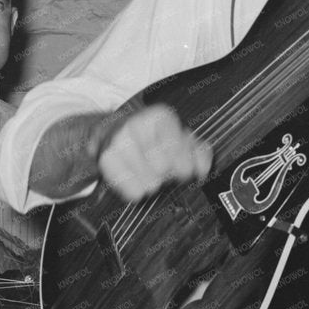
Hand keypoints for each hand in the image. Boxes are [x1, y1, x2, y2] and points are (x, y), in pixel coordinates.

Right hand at [96, 105, 212, 201]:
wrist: (110, 131)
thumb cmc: (150, 138)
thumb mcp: (179, 138)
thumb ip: (198, 152)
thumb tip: (203, 170)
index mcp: (161, 116)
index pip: (182, 155)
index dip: (184, 166)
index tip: (178, 165)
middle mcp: (137, 124)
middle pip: (165, 170)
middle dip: (167, 175)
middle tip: (160, 169)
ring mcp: (119, 141)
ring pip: (151, 184)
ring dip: (151, 183)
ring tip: (147, 173)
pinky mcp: (106, 158)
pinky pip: (133, 192)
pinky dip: (136, 191)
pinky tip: (135, 180)